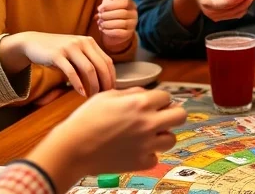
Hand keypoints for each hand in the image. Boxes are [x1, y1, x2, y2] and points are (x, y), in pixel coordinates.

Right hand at [0, 32, 114, 96]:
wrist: (34, 43)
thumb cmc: (58, 52)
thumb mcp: (76, 53)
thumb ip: (88, 62)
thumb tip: (104, 81)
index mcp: (89, 42)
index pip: (107, 61)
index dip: (111, 76)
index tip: (112, 89)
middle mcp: (82, 42)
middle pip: (101, 65)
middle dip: (105, 82)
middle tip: (105, 95)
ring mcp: (69, 47)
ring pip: (89, 69)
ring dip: (94, 85)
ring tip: (93, 96)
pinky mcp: (57, 55)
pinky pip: (71, 72)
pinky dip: (78, 84)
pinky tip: (81, 93)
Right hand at [25, 88, 186, 184]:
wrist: (73, 148)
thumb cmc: (86, 119)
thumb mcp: (107, 95)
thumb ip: (131, 93)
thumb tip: (146, 94)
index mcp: (141, 103)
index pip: (167, 97)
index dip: (159, 100)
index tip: (151, 104)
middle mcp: (149, 123)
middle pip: (181, 116)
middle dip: (172, 114)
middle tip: (161, 117)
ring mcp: (147, 144)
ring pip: (171, 139)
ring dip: (162, 135)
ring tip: (147, 135)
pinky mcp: (142, 162)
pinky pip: (155, 157)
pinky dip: (147, 154)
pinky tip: (134, 150)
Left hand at [98, 0, 136, 49]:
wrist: (112, 27)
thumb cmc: (111, 9)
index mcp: (131, 3)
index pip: (124, 2)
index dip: (110, 5)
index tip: (100, 8)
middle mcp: (134, 14)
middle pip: (122, 13)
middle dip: (107, 15)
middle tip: (99, 16)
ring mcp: (132, 24)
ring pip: (120, 23)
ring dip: (107, 23)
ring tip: (100, 22)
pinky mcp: (128, 34)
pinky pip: (119, 32)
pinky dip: (108, 31)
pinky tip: (103, 29)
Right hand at [187, 0, 254, 21]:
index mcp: (206, 3)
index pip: (222, 5)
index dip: (233, 1)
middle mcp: (211, 13)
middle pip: (230, 10)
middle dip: (243, 3)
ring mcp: (216, 17)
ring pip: (234, 14)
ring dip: (244, 6)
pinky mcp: (220, 17)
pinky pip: (234, 15)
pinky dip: (242, 9)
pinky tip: (247, 2)